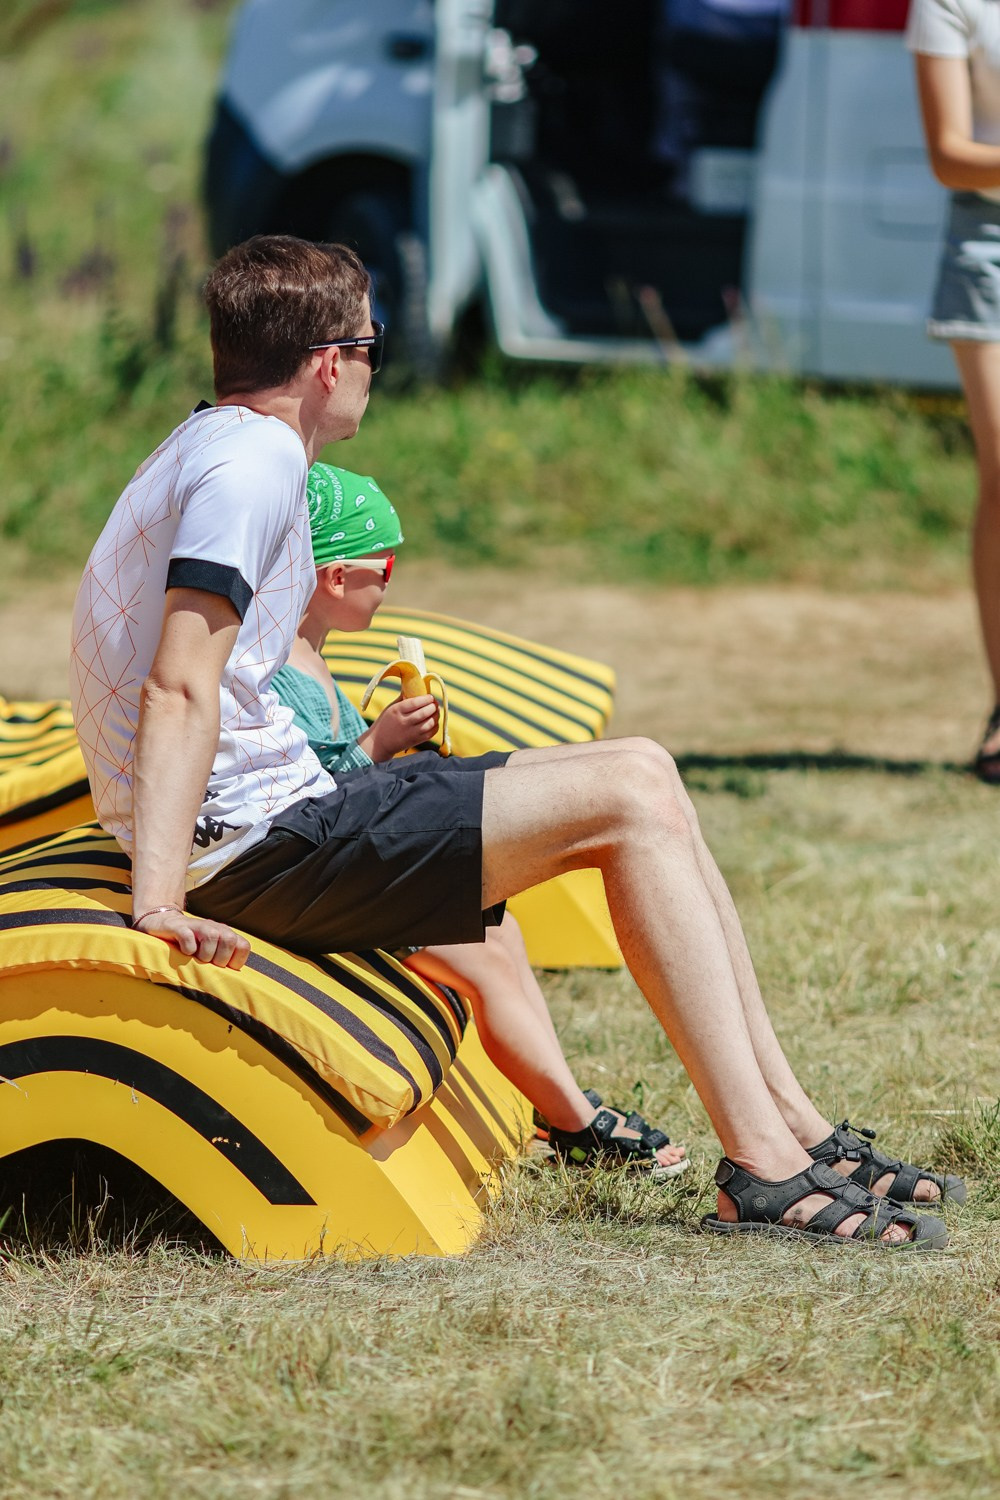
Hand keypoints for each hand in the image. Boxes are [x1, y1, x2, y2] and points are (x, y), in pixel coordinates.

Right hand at [134, 907, 250, 968]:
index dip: (235, 961)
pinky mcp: (179, 927)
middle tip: (207, 962)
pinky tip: (183, 951)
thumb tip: (232, 985)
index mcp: (225, 934)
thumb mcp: (210, 952)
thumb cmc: (191, 945)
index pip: (243, 946)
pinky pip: (188, 938)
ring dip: (204, 954)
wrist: (164, 923)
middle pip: (229, 940)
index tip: (222, 967)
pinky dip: (187, 948)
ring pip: (212, 937)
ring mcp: (197, 926)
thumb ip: (222, 961)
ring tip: (195, 957)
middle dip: (219, 958)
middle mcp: (215, 927)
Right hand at [361, 693, 439, 759]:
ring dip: (436, 715)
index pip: (415, 703)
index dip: (426, 699)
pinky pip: (431, 733)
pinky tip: (434, 721)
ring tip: (435, 711)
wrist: (379, 743)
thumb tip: (414, 686)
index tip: (430, 697)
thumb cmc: (386, 722)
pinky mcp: (416, 741)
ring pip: (430, 723)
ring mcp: (411, 733)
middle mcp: (404, 722)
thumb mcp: (391, 708)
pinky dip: (435, 726)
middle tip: (434, 703)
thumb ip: (403, 698)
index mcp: (397, 710)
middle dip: (433, 706)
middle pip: (424, 713)